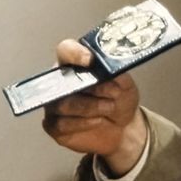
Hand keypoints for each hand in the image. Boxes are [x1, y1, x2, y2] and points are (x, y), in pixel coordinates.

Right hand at [42, 39, 146, 174]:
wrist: (122, 129)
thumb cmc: (118, 101)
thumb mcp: (126, 85)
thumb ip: (118, 75)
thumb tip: (111, 70)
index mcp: (76, 64)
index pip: (66, 51)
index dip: (75, 53)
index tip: (90, 60)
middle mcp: (61, 82)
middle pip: (63, 81)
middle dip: (91, 88)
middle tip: (112, 93)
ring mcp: (55, 104)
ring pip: (63, 104)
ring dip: (90, 107)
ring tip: (109, 108)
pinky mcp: (54, 126)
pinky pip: (61, 124)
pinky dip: (82, 123)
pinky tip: (97, 120)